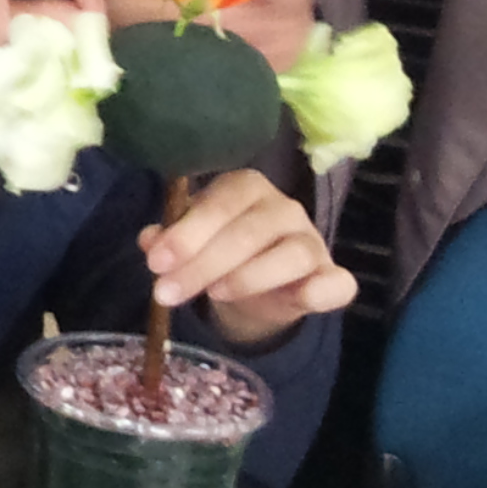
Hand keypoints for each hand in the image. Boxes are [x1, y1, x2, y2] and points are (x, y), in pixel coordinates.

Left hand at [143, 168, 354, 346]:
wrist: (263, 285)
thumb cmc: (222, 250)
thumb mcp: (192, 242)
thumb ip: (171, 238)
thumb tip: (149, 240)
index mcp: (246, 188)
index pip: (220, 203)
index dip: (187, 234)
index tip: (156, 262)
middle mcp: (284, 208)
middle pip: (249, 231)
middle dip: (203, 263)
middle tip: (167, 292)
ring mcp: (313, 242)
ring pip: (292, 254)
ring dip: (250, 277)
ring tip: (214, 294)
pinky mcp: (334, 277)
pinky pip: (337, 283)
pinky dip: (321, 291)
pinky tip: (299, 300)